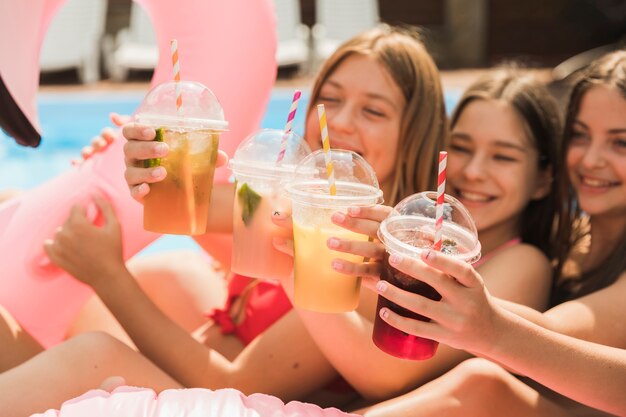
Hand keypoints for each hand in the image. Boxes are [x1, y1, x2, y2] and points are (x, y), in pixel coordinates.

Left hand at [44, 196, 125, 286]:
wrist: (107, 275)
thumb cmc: (113, 250)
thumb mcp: (115, 226)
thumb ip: (105, 207)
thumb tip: (95, 193)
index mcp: (78, 224)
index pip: (75, 208)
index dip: (85, 212)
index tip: (92, 219)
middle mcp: (65, 234)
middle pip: (68, 220)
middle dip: (78, 223)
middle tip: (91, 234)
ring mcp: (59, 247)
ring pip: (59, 232)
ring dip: (68, 234)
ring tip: (81, 242)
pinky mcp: (56, 258)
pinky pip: (48, 245)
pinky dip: (54, 244)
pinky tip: (66, 246)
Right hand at [73, 113, 131, 163]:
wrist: (135, 167)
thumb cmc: (134, 146)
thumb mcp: (133, 134)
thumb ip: (124, 123)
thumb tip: (112, 116)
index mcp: (112, 138)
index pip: (106, 133)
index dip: (107, 134)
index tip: (112, 137)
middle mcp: (102, 146)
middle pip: (96, 142)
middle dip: (98, 142)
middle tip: (103, 145)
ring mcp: (96, 156)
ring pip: (88, 151)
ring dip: (87, 151)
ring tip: (89, 154)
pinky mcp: (91, 167)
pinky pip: (81, 164)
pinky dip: (76, 162)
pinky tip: (74, 162)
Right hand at [122, 123, 227, 202]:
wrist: (179, 192)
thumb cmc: (182, 166)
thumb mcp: (194, 158)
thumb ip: (207, 156)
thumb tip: (223, 157)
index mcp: (143, 142)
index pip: (131, 130)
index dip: (138, 129)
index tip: (152, 131)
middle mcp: (134, 157)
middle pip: (130, 149)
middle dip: (146, 148)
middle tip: (165, 149)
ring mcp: (133, 175)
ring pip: (130, 171)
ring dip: (145, 171)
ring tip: (163, 173)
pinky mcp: (136, 192)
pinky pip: (132, 191)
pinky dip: (138, 190)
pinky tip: (147, 189)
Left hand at [329, 205, 389, 277]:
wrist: (407, 274)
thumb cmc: (389, 246)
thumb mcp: (385, 232)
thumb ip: (369, 223)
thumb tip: (343, 212)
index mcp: (395, 226)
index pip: (384, 214)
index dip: (368, 211)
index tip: (349, 209)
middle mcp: (394, 240)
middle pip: (375, 230)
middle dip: (355, 223)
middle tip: (334, 217)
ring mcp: (390, 258)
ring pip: (371, 250)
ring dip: (350, 245)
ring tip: (330, 242)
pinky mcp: (384, 274)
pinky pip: (367, 270)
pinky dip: (352, 268)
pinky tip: (336, 265)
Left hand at [372, 250, 499, 354]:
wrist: (492, 333)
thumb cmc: (473, 298)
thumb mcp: (470, 282)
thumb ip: (448, 264)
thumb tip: (422, 230)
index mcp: (474, 284)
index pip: (462, 270)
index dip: (443, 261)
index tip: (424, 252)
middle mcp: (466, 302)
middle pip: (438, 283)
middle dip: (412, 269)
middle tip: (392, 257)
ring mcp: (454, 321)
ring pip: (422, 306)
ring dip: (397, 294)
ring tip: (379, 284)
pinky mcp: (444, 336)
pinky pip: (417, 328)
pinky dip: (398, 320)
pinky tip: (383, 311)